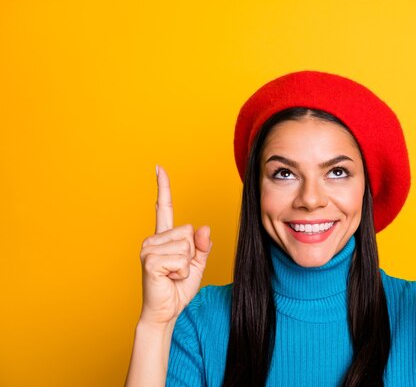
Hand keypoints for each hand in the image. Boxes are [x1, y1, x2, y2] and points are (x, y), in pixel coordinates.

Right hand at [138, 165, 211, 327]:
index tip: (159, 167)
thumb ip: (202, 246)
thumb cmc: (178, 288)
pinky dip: (182, 272)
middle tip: (177, 270)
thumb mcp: (197, 265)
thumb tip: (203, 228)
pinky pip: (181, 259)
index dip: (163, 187)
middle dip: (191, 253)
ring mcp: (149, 249)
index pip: (164, 208)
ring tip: (172, 275)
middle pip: (188, 231)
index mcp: (164, 238)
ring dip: (186, 265)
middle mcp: (153, 239)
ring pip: (186, 245)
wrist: (165, 312)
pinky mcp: (150, 261)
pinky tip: (169, 278)